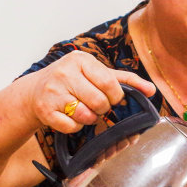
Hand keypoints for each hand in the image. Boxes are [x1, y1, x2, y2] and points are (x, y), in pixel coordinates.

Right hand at [25, 51, 154, 132]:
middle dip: (102, 109)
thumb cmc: (71, 80)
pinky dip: (74, 126)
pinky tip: (69, 116)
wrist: (35, 91)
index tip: (110, 97)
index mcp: (80, 59)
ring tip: (82, 110)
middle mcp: (64, 72)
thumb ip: (125, 80)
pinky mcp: (45, 110)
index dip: (115, 96)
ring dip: (88, 118)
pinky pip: (71, 126)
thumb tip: (151, 90)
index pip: (110, 84)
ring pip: (86, 116)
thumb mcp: (96, 73)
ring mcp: (53, 91)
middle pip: (99, 102)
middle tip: (95, 105)